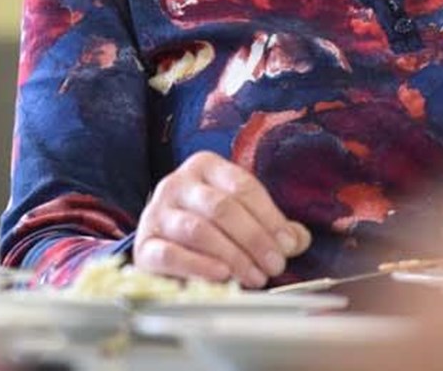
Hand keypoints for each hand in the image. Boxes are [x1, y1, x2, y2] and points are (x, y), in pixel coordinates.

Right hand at [133, 151, 311, 287]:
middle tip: (275, 266)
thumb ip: (272, 226)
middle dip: (254, 239)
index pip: (242, 186)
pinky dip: (200, 267)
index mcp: (205, 166)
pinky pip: (171, 254)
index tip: (289, 245)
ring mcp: (157, 212)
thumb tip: (298, 238)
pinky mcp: (144, 244)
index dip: (270, 217)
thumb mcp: (242, 217)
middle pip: (221, 207)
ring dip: (233, 256)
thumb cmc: (212, 227)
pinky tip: (222, 277)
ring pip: (198, 230)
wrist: (164, 245)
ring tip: (255, 276)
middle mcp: (178, 183)